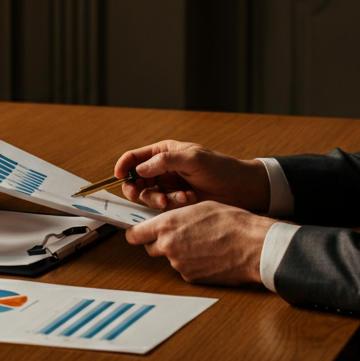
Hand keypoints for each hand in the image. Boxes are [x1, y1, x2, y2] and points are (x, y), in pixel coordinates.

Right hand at [114, 141, 269, 212]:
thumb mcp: (193, 158)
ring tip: (181, 199)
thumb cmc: (220, 168)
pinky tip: (189, 201)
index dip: (123, 166)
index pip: (134, 158)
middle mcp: (162, 169)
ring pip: (148, 196)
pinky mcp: (176, 202)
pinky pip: (162, 207)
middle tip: (158, 198)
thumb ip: (164, 161)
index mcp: (163, 152)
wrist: (241, 189)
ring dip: (161, 200)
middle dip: (143, 191)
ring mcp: (169, 186)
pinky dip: (172, 206)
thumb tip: (139, 169)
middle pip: (136, 181)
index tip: (118, 176)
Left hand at [125, 201, 275, 285]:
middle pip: (150, 247)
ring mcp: (179, 264)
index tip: (136, 232)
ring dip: (178, 252)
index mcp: (167, 225)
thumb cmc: (231, 222)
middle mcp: (169, 246)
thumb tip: (167, 220)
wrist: (253, 246)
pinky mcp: (191, 278)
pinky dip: (192, 263)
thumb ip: (177, 216)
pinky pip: (185, 269)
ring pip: (170, 258)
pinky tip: (208, 254)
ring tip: (201, 242)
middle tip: (177, 235)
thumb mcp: (199, 207)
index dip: (135, 233)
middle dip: (159, 242)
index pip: (135, 234)